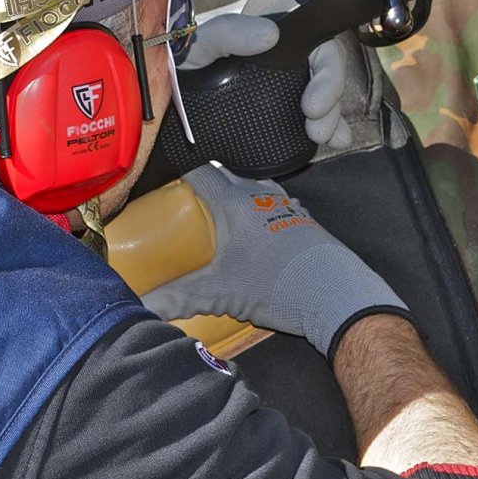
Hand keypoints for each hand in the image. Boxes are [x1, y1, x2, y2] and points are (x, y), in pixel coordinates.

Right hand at [140, 163, 408, 357]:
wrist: (337, 295)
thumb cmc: (276, 286)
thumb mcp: (220, 294)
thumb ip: (178, 298)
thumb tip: (140, 306)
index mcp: (235, 202)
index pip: (201, 172)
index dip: (180, 176)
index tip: (165, 189)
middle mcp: (261, 194)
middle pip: (227, 179)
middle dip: (206, 190)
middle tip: (187, 210)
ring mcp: (287, 206)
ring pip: (253, 190)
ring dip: (236, 200)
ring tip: (219, 223)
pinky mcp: (304, 222)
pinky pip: (274, 206)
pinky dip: (259, 214)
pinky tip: (254, 240)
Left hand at [177, 12, 352, 149]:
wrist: (175, 80)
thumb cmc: (193, 51)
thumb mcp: (205, 38)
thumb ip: (230, 32)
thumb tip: (270, 35)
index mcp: (282, 42)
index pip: (321, 53)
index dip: (328, 78)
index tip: (312, 105)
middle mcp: (293, 64)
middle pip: (328, 81)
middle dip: (330, 108)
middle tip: (316, 130)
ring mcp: (289, 90)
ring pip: (325, 102)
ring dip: (331, 121)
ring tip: (321, 139)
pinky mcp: (282, 114)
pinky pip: (313, 119)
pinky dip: (330, 130)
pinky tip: (335, 142)